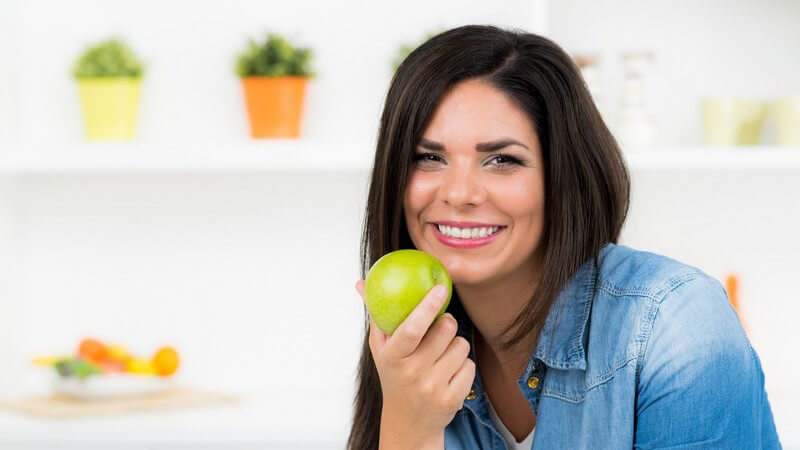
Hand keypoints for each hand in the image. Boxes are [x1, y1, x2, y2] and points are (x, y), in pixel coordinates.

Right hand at [355, 279, 474, 441]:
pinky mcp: (452, 399)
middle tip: (439, 327)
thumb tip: (361, 282)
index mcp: (392, 357)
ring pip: (461, 345)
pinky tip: (448, 373)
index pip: (411, 329)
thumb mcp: (380, 348)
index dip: (427, 307)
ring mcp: (432, 388)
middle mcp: (412, 373)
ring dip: (455, 345)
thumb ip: (376, 314)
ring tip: (441, 355)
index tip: (439, 289)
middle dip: (447, 323)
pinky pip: (470, 365)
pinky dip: (463, 365)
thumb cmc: (395, 374)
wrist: (408, 421)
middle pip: (445, 330)